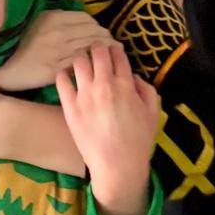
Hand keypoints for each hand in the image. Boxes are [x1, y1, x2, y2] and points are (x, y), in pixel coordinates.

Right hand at [0, 9, 112, 90]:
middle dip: (106, 38)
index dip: (97, 26)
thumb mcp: (34, 22)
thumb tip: (74, 22)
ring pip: (91, 47)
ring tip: (110, 55)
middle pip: (93, 32)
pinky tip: (97, 68)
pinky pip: (81, 63)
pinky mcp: (56, 69)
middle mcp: (59, 32)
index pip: (86, 19)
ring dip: (104, 51)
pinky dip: (92, 64)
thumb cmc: (13, 41)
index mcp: (53, 17)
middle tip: (112, 45)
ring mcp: (59, 51)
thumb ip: (55, 20)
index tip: (102, 32)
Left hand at [57, 43, 158, 214]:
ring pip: (78, 61)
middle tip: (96, 51)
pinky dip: (63, 73)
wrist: (117, 166)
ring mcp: (85, 95)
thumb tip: (133, 77)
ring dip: (81, 57)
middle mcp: (104, 84)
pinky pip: (61, 80)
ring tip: (82, 62)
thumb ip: (146, 89)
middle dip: (97, 48)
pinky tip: (67, 76)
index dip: (115, 49)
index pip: (118, 55)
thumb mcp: (152, 112)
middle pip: (97, 52)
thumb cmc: (138, 141)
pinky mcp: (70, 107)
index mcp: (125, 85)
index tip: (113, 51)